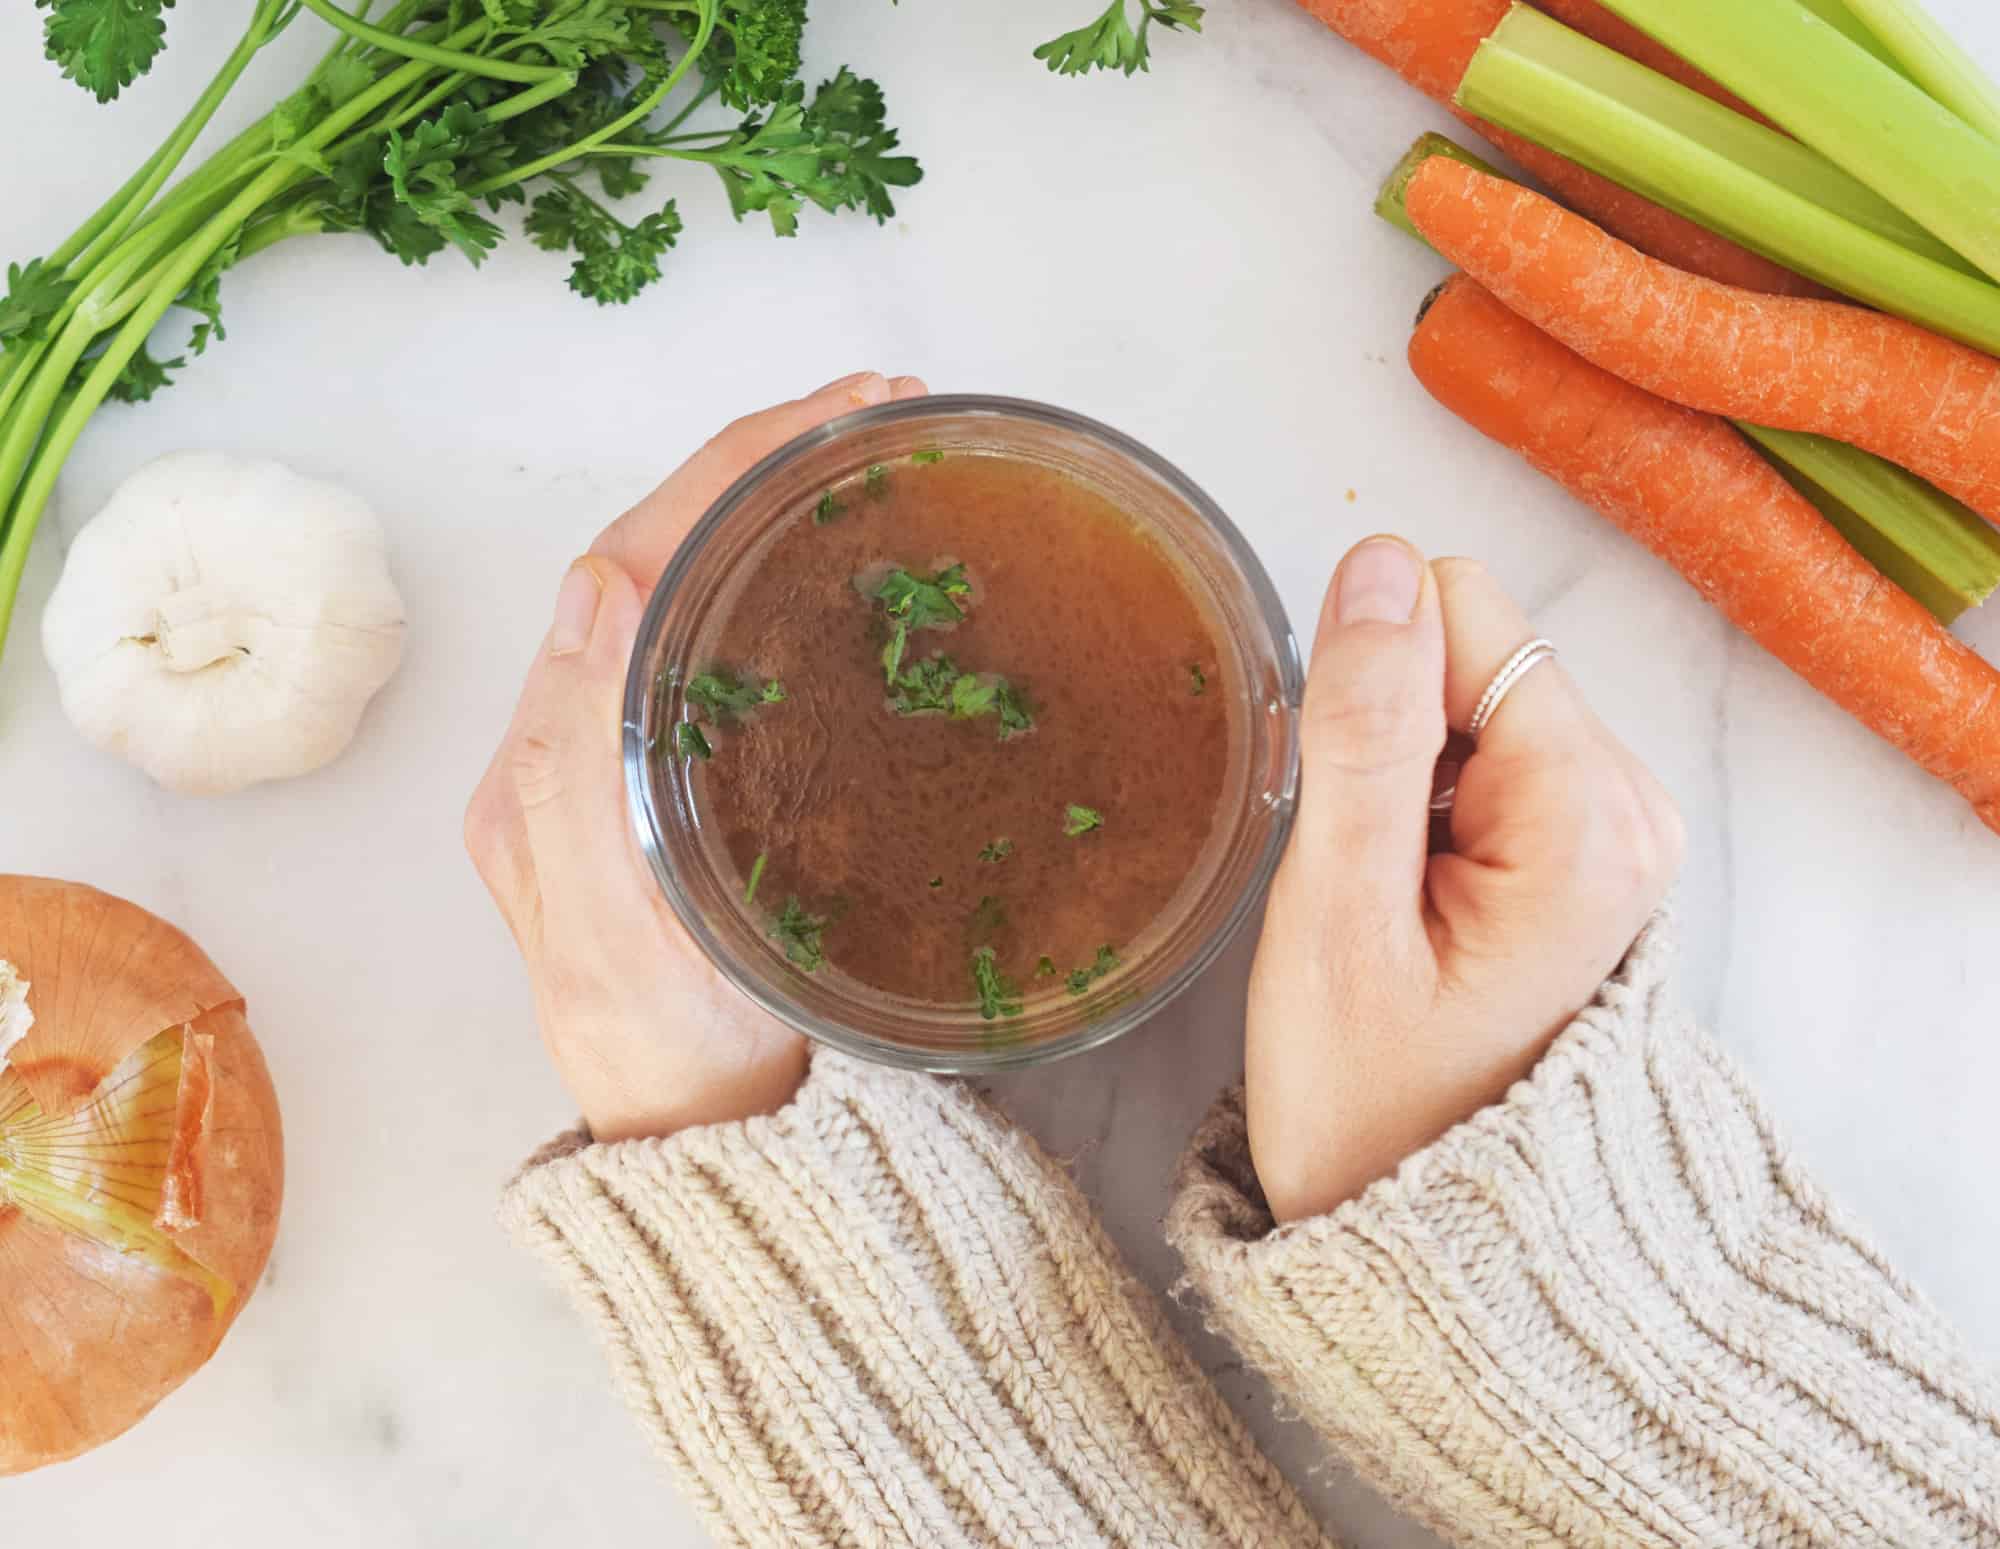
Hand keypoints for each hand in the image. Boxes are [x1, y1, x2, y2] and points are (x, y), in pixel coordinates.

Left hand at [467, 371, 927, 1141]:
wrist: (708, 1141)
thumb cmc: (668, 1057)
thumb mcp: (612, 930)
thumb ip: (579, 772)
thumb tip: (593, 590)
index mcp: (550, 761)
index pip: (631, 559)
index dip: (727, 470)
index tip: (835, 414)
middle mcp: (577, 741)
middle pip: (655, 552)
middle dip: (753, 462)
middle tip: (870, 410)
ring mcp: (631, 759)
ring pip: (685, 589)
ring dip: (762, 504)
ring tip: (860, 456)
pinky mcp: (682, 785)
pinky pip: (713, 645)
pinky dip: (769, 574)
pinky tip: (829, 563)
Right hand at [1247, 538, 1685, 1220]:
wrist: (1424, 1233)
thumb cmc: (1369, 1100)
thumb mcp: (1337, 915)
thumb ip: (1362, 730)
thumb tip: (1378, 564)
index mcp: (1587, 814)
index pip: (1459, 613)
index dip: (1370, 691)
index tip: (1352, 817)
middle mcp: (1631, 806)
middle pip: (1473, 654)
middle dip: (1392, 738)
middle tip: (1366, 880)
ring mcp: (1617, 831)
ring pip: (1469, 703)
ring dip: (1405, 780)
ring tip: (1388, 905)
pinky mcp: (1588, 853)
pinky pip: (1484, 758)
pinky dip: (1428, 809)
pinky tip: (1412, 905)